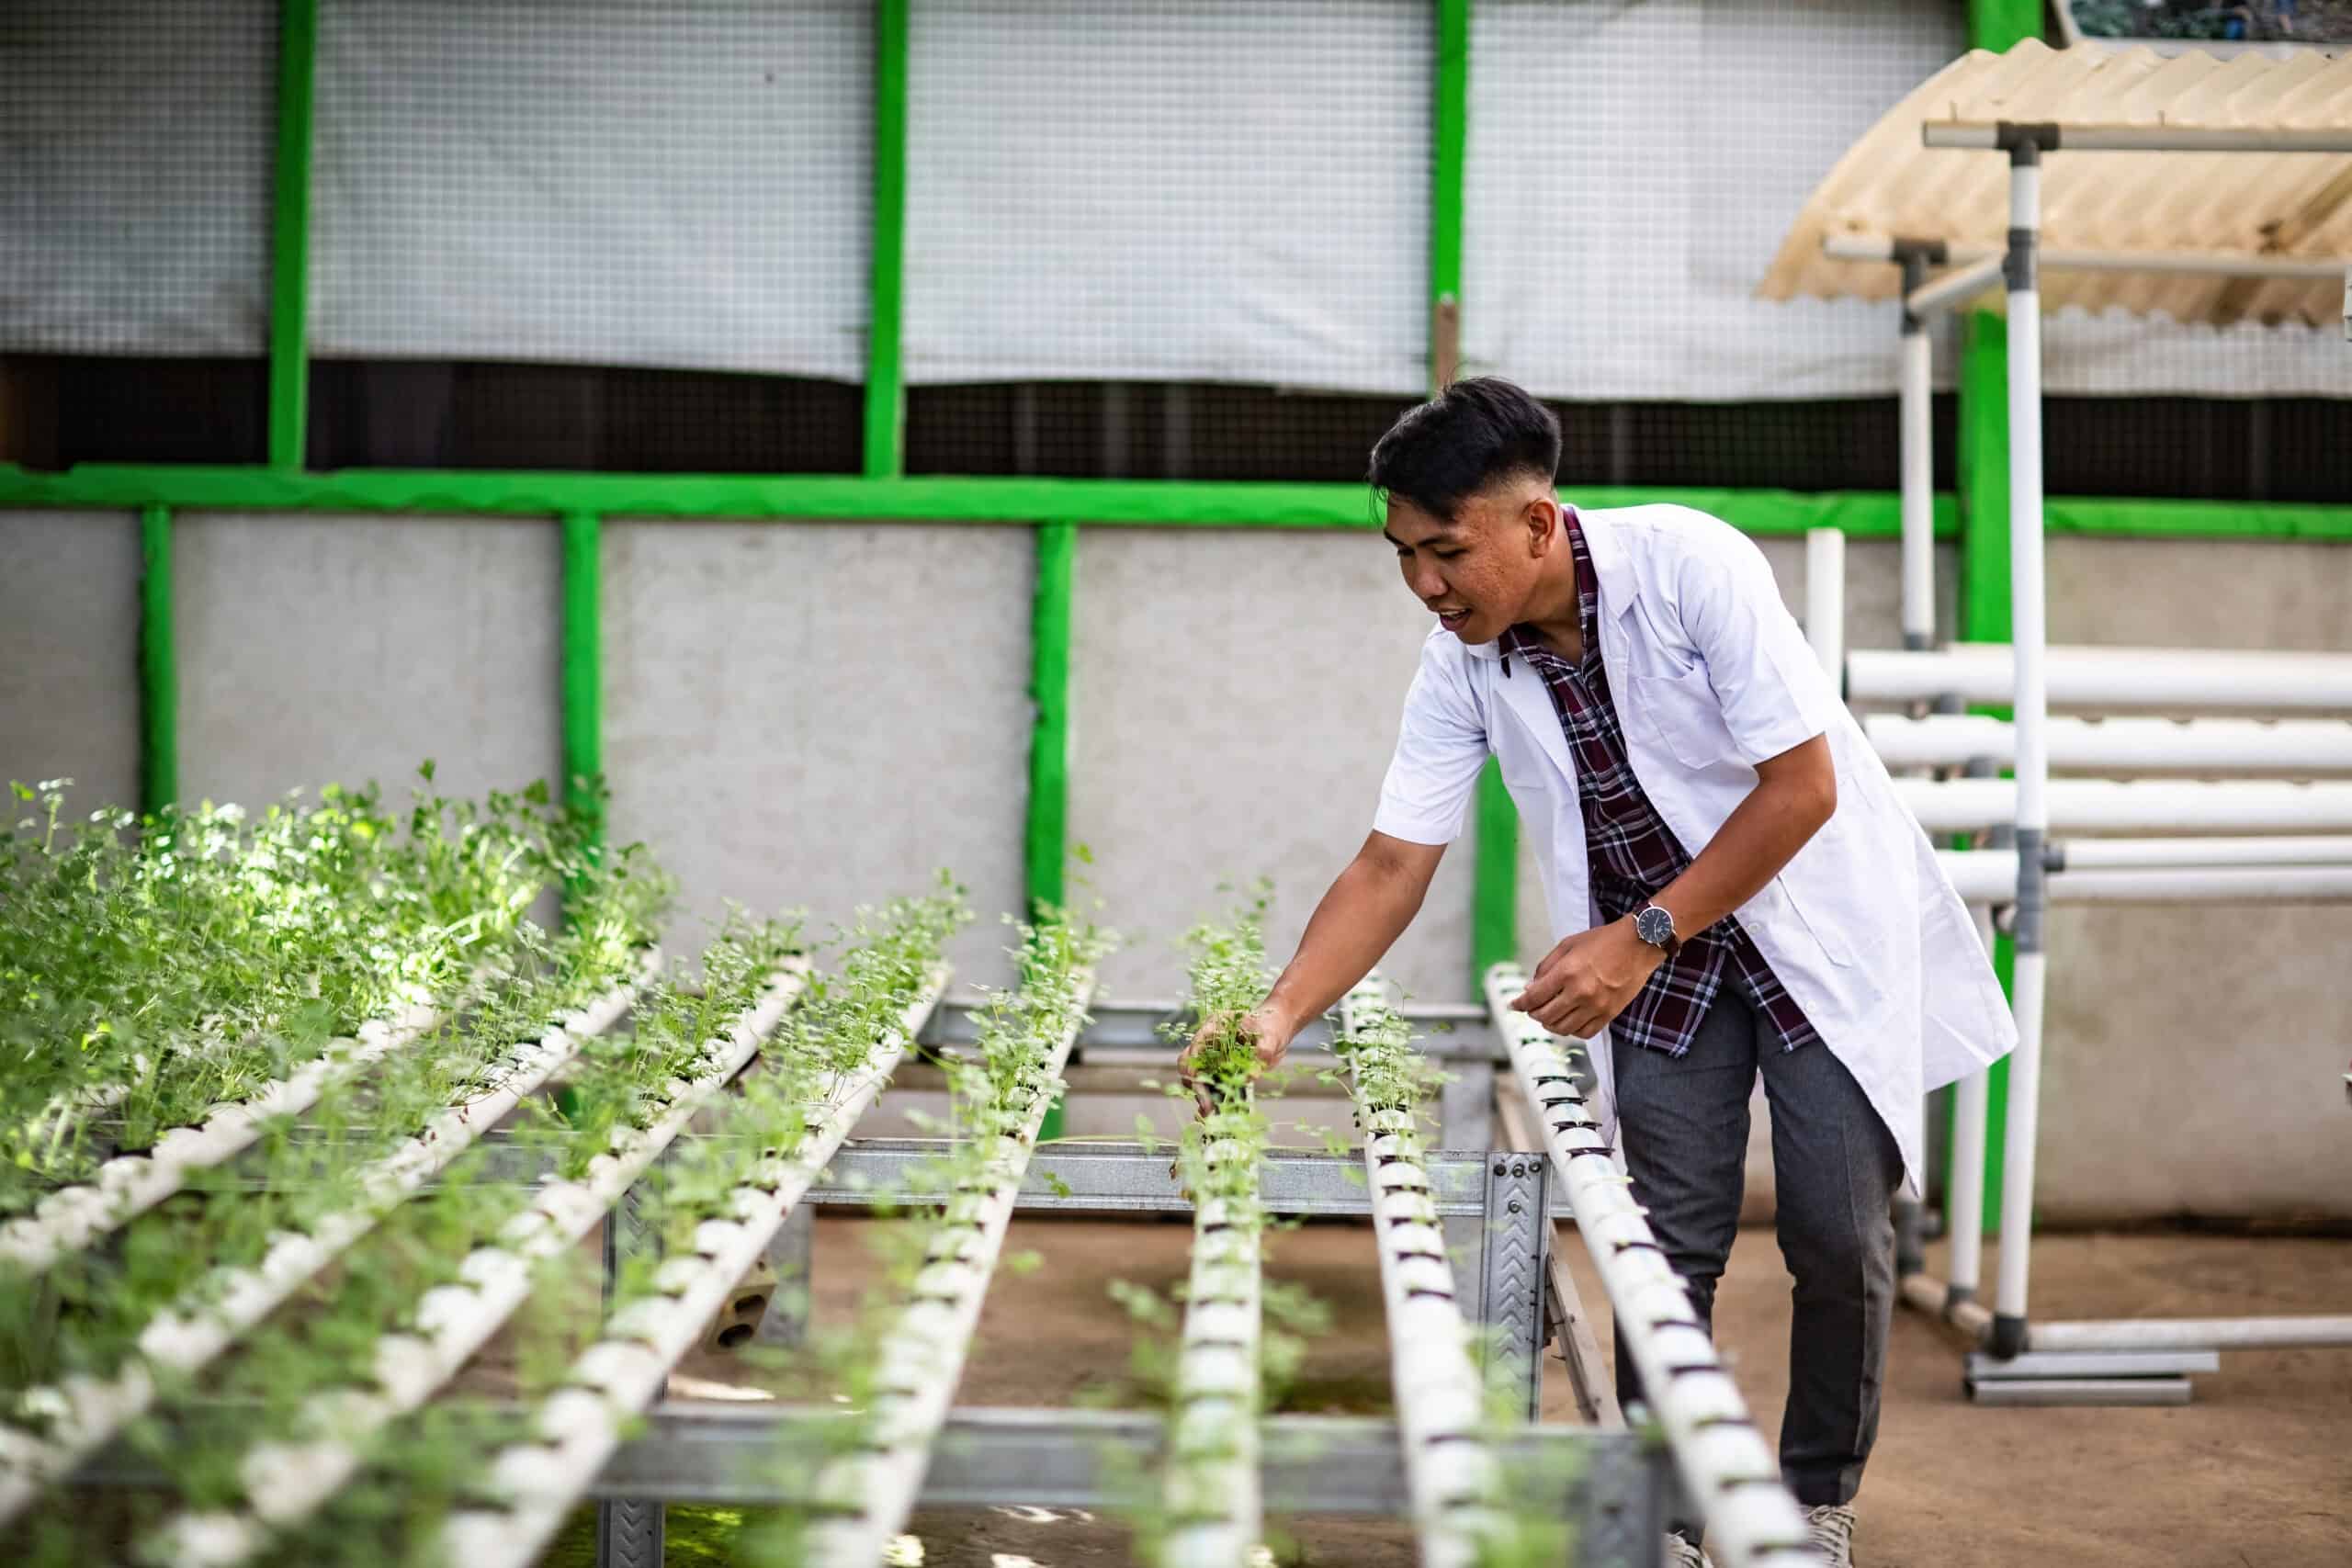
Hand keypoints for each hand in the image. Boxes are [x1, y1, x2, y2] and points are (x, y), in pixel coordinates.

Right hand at [1178, 1006, 1291, 1116]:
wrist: (1275, 1031)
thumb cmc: (1270, 1026)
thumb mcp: (1270, 1036)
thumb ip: (1263, 1051)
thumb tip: (1252, 1075)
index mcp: (1215, 1027)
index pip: (1196, 1044)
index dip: (1193, 1062)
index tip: (1196, 1078)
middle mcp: (1208, 1044)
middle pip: (1189, 1064)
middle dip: (1194, 1084)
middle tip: (1206, 1103)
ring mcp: (1212, 1059)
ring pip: (1195, 1078)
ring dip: (1199, 1095)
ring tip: (1208, 1111)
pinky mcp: (1219, 1073)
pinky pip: (1209, 1087)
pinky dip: (1209, 1100)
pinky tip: (1212, 1112)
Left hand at [1510, 918, 1664, 1038]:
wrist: (1638, 945)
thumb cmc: (1602, 941)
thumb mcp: (1568, 945)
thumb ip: (1546, 967)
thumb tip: (1529, 989)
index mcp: (1567, 972)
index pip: (1534, 997)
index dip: (1519, 1004)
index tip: (1513, 1005)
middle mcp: (1580, 993)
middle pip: (1545, 1016)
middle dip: (1533, 1013)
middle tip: (1531, 1009)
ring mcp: (1596, 1006)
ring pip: (1563, 1028)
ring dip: (1550, 1024)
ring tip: (1548, 1016)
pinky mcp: (1609, 1014)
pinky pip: (1584, 1032)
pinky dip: (1572, 1030)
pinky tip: (1568, 1021)